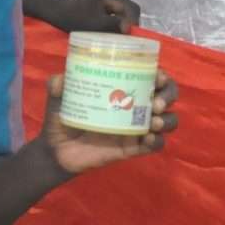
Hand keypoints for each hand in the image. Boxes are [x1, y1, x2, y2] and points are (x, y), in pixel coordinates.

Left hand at [40, 70, 179, 176]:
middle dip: (168, 95)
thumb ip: (57, 85)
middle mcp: (134, 107)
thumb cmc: (63, 118)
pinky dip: (157, 142)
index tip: (157, 75)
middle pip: (167, 96)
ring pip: (168, 121)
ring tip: (154, 122)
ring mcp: (136, 129)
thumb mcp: (58, 97)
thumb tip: (60, 80)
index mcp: (123, 89)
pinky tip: (147, 139)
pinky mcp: (133, 148)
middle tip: (156, 103)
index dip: (161, 74)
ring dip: (167, 120)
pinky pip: (155, 145)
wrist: (56, 150)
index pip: (151, 77)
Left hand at [54, 0, 141, 33]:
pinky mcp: (107, 0)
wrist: (60, 12)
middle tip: (127, 40)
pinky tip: (114, 31)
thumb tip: (129, 29)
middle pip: (130, 9)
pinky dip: (118, 21)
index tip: (130, 38)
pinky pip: (119, 11)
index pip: (131, 8)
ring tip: (121, 37)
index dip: (133, 23)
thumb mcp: (94, 24)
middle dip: (129, 24)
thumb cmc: (74, 19)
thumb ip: (113, 24)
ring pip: (125, 11)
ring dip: (124, 23)